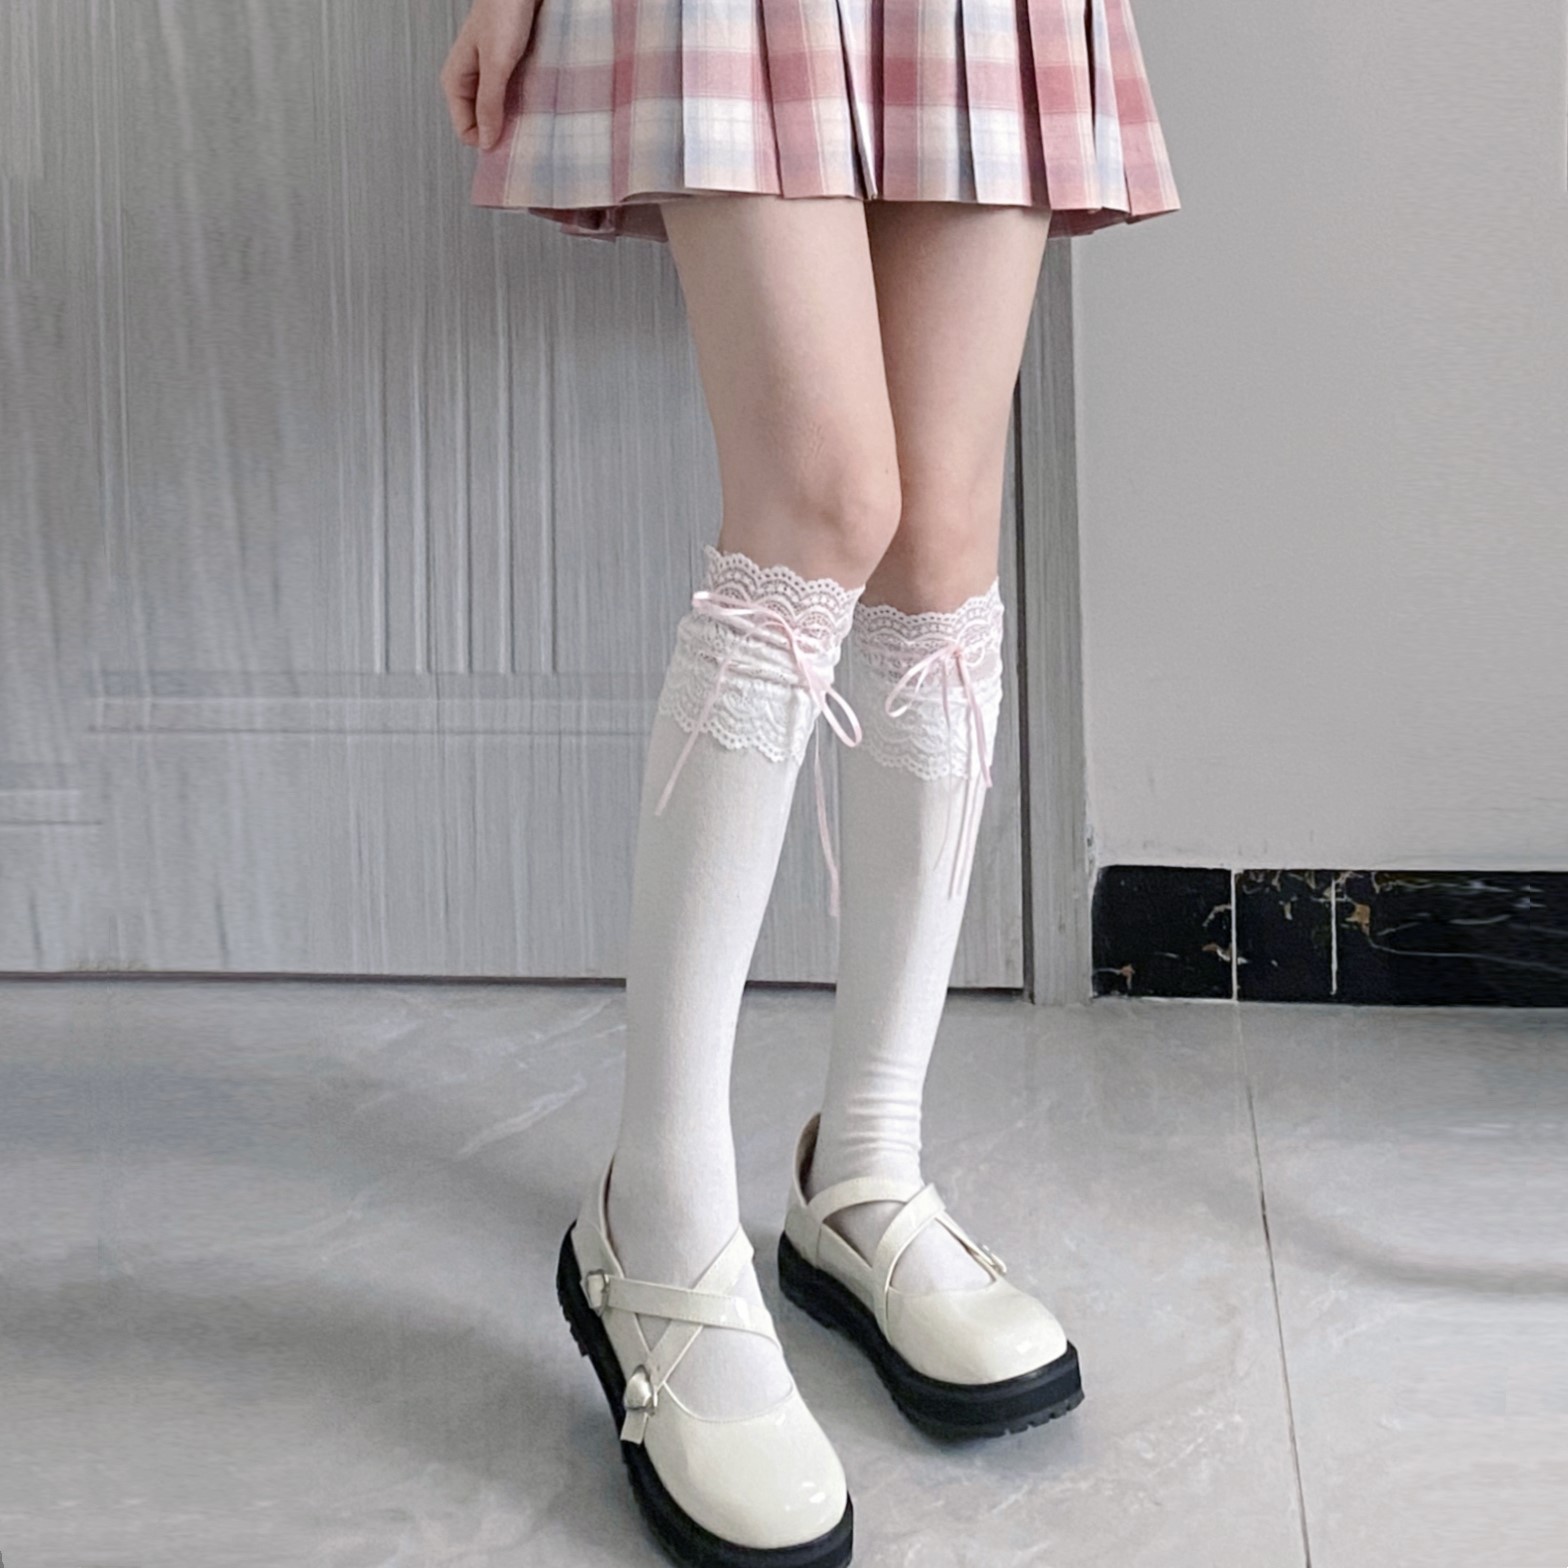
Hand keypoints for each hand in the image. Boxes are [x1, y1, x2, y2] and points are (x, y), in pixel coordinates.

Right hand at [439, 0, 540, 151]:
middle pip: (485, 124)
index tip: (513, 144)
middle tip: (529, 134)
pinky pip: (517, 98)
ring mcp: (492, 76)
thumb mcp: (496, 63)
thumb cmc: (504, 12)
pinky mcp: (511, 69)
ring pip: (503, 112)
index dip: (488, 140)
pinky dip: (528, 104)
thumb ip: (489, 103)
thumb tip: (486, 144)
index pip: (466, 131)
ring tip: (537, 119)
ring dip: (519, 119)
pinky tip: (541, 104)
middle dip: (505, 132)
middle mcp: (472, 81)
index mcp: (456, 81)